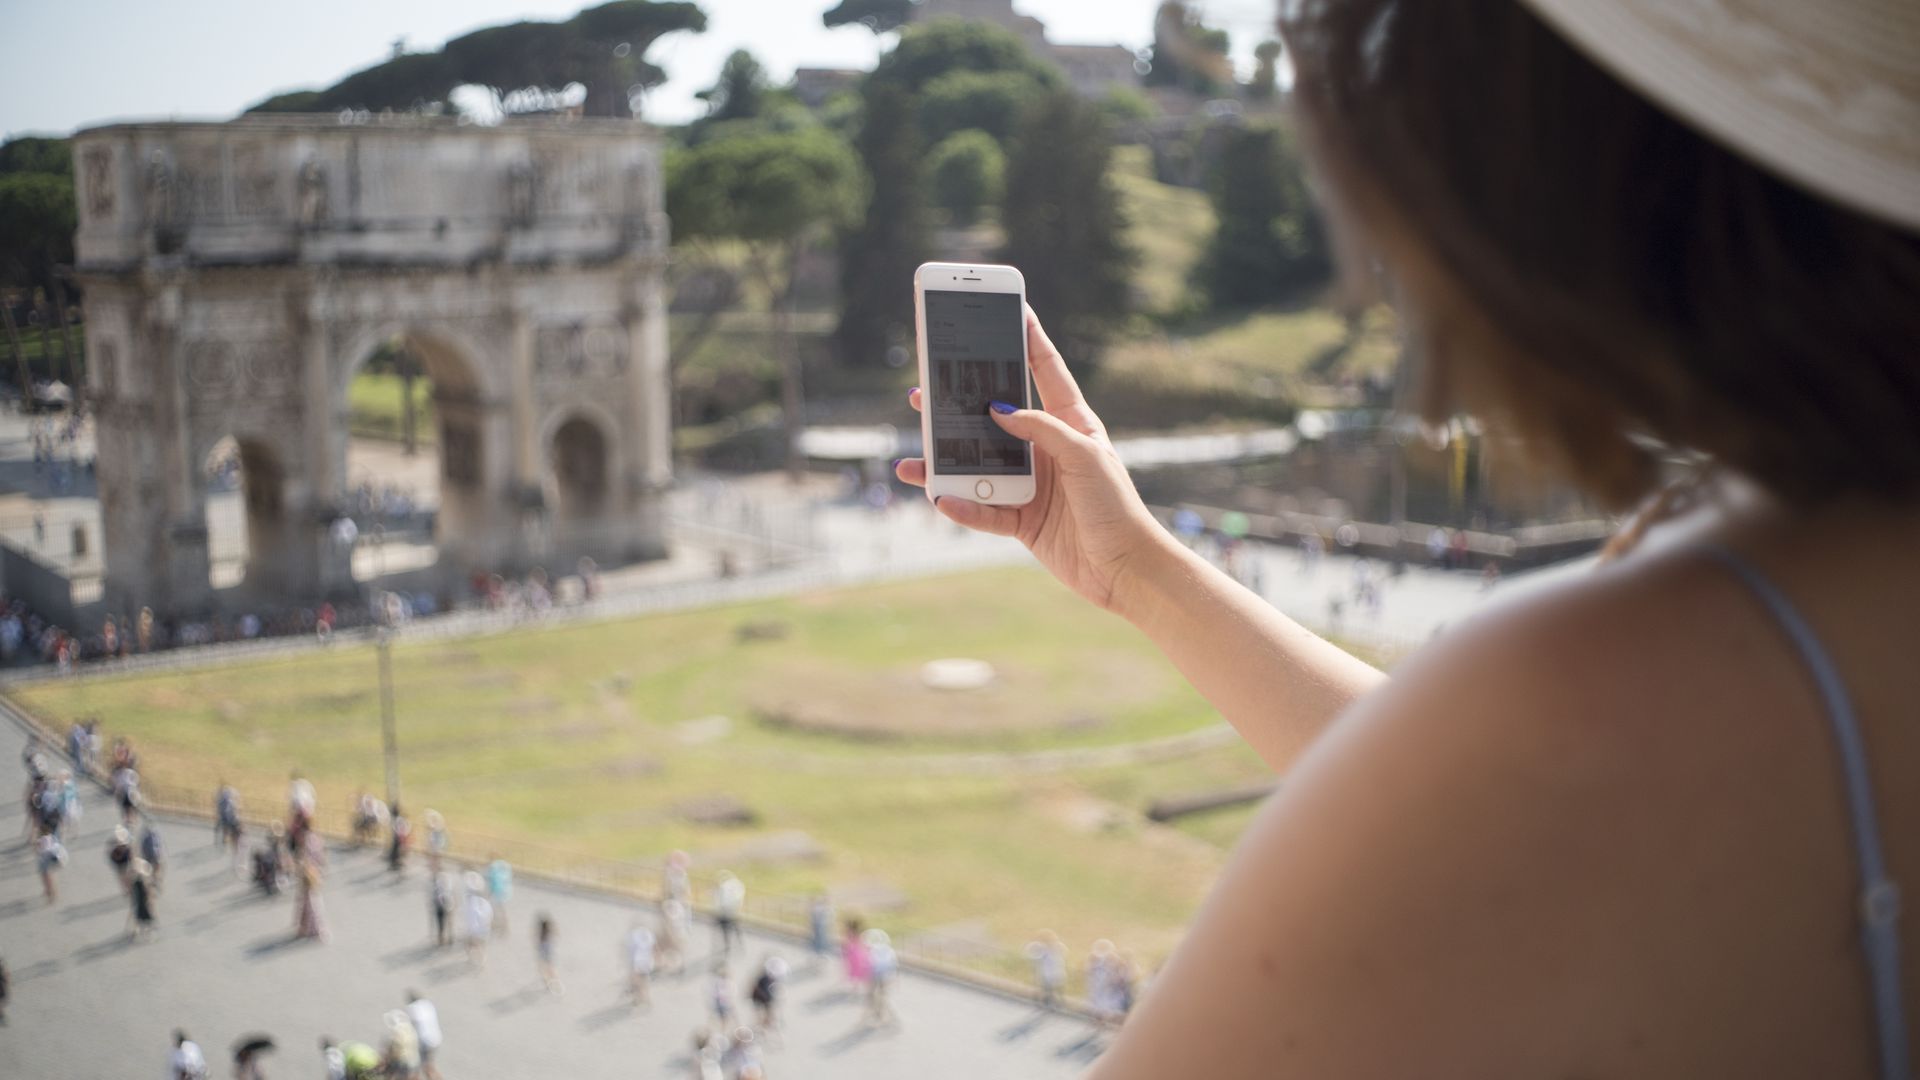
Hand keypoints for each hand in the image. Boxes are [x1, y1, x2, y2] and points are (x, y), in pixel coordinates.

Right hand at [896, 306, 1168, 612]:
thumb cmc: (1117, 506)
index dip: (1027, 338)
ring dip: (945, 463)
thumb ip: (1042, 428)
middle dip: (958, 405)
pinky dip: (963, 507)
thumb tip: (998, 410)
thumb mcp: (1084, 455)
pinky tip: (941, 500)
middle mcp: (1047, 449)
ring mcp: (1033, 485)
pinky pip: (984, 511)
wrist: (1126, 570)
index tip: (1010, 308)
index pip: (1045, 371)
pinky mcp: (1023, 520)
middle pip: (995, 418)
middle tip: (922, 390)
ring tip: (913, 458)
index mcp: (1071, 423)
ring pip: (979, 466)